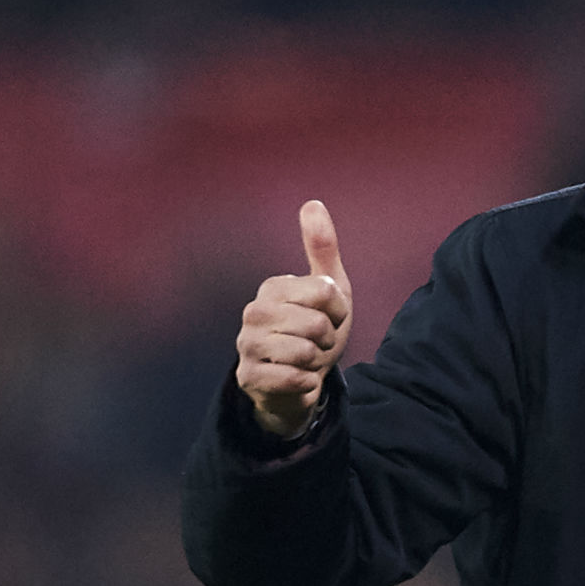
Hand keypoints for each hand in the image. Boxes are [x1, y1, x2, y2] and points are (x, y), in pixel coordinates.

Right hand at [234, 200, 353, 437]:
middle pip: (316, 322)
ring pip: (304, 351)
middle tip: (317, 341)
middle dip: (327, 337)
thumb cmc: (315, 332)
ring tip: (307, 359)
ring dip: (317, 361)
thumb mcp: (330, 290)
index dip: (338, 309)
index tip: (328, 316)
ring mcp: (246, 345)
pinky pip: (293, 378)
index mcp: (273, 287)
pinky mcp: (248, 377)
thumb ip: (322, 248)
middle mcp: (253, 312)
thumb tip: (312, 203)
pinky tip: (298, 379)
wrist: (302, 382)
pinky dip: (307, 383)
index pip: (325, 291)